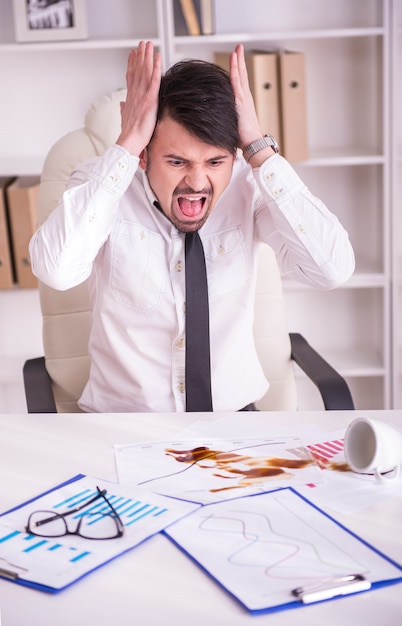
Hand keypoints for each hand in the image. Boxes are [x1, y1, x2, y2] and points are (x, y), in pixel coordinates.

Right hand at [116, 41, 161, 156]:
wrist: (129, 142)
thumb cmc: (128, 135)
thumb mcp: (125, 119)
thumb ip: (124, 109)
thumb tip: (121, 104)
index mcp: (130, 98)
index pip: (130, 77)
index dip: (131, 64)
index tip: (132, 54)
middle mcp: (134, 94)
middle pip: (137, 70)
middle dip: (139, 56)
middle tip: (141, 44)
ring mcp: (141, 96)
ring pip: (144, 72)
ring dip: (146, 57)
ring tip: (148, 45)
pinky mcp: (149, 100)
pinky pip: (154, 80)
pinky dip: (156, 68)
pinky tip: (158, 58)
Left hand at [229, 44, 266, 150]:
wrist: (253, 143)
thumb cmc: (244, 139)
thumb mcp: (233, 125)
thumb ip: (227, 119)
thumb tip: (216, 120)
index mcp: (244, 103)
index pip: (240, 83)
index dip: (238, 70)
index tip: (235, 59)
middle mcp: (245, 98)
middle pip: (242, 75)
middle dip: (240, 60)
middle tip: (238, 48)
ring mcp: (244, 98)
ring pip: (240, 75)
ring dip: (238, 61)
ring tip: (237, 49)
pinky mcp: (241, 101)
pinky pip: (237, 82)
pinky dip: (235, 70)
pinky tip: (234, 61)